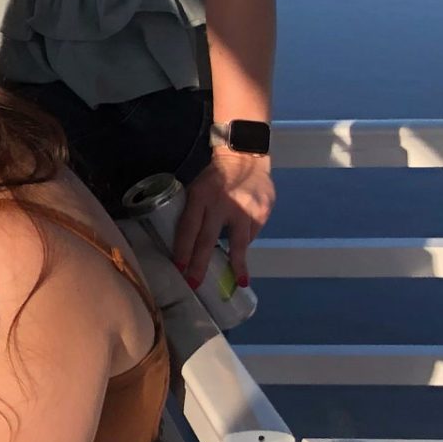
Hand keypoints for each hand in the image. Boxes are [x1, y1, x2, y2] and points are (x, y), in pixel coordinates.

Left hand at [175, 150, 273, 286]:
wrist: (245, 157)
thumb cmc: (214, 177)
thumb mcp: (197, 189)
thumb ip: (194, 212)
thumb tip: (188, 244)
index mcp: (201, 196)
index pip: (189, 227)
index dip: (183, 250)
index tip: (180, 269)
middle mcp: (222, 204)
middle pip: (208, 240)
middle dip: (200, 265)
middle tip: (195, 284)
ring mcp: (245, 209)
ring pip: (238, 243)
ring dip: (236, 262)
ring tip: (239, 279)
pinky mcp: (262, 212)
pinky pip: (252, 234)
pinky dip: (245, 240)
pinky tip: (243, 238)